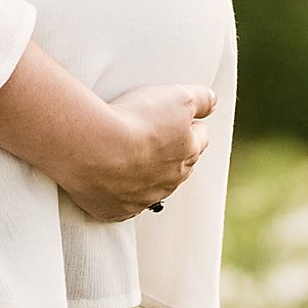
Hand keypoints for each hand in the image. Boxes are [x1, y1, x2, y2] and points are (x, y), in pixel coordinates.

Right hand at [58, 82, 215, 224]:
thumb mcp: (178, 97)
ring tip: (126, 155)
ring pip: (151, 188)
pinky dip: (118, 193)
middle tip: (154, 137)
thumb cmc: (136, 122)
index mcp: (187, 153)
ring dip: (143, 174)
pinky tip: (107, 178)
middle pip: (178, 167)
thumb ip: (201, 99)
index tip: (183, 119)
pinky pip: (122, 204)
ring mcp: (143, 198)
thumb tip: (212, 101)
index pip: (200, 139)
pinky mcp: (116, 210)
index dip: (192, 126)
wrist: (95, 148)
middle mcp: (169, 181)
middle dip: (171, 153)